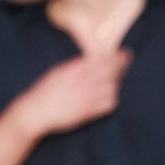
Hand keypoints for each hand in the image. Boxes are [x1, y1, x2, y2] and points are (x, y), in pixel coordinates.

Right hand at [13, 44, 131, 138]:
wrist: (37, 111)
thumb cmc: (44, 90)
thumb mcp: (57, 71)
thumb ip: (74, 66)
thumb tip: (88, 61)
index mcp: (74, 69)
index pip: (101, 60)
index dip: (115, 57)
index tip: (124, 53)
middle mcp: (83, 81)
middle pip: (110, 72)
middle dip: (121, 66)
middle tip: (126, 62)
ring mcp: (88, 97)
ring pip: (112, 87)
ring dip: (115, 83)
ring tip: (114, 80)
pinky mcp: (89, 111)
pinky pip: (109, 104)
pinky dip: (112, 99)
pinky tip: (109, 96)